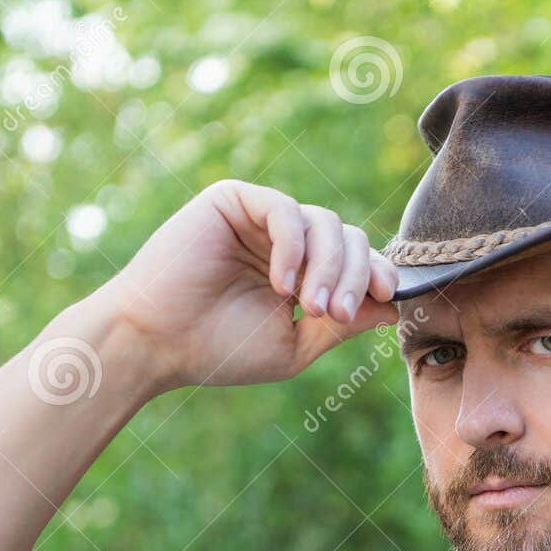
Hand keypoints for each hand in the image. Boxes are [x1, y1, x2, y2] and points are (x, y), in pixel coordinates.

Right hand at [87, 179, 400, 390]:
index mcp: (304, 271)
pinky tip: (281, 283)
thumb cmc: (219, 350)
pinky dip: (294, 248)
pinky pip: (285, 211)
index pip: (358, 260)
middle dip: (354, 276)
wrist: (156, 343)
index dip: (378, 274)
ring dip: (327, 267)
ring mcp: (261, 217)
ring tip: (309, 307)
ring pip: (325, 223)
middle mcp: (287, 240)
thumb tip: (394, 304)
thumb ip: (343, 325)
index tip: (386, 299)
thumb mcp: (296, 345)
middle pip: (349, 238)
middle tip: (335, 314)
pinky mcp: (234, 200)